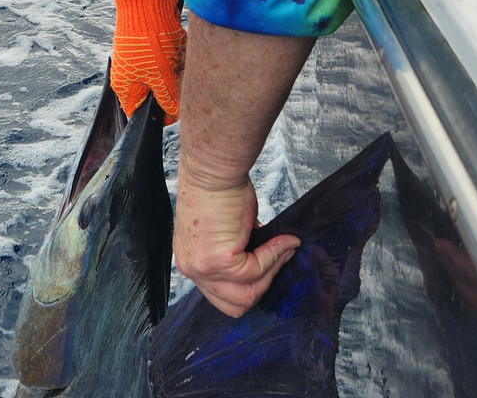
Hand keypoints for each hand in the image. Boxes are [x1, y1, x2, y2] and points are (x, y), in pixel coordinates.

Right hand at [111, 0, 186, 119]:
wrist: (147, 1)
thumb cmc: (148, 40)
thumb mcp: (161, 77)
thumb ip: (167, 99)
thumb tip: (173, 114)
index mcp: (124, 86)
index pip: (139, 112)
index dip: (160, 113)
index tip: (177, 107)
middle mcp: (128, 73)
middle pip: (155, 92)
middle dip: (171, 85)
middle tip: (178, 74)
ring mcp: (139, 57)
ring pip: (165, 74)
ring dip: (175, 66)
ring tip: (177, 53)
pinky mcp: (150, 43)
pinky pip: (168, 56)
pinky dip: (176, 52)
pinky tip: (178, 43)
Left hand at [174, 167, 299, 317]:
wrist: (213, 172)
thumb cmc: (220, 191)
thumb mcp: (228, 232)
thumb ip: (241, 253)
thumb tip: (267, 263)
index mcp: (191, 262)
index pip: (222, 297)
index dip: (250, 286)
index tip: (270, 265)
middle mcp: (191, 269)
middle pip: (235, 304)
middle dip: (264, 284)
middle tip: (280, 258)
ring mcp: (202, 268)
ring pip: (248, 294)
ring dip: (272, 271)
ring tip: (284, 247)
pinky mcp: (217, 261)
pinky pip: (256, 270)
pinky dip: (274, 255)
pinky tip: (283, 239)